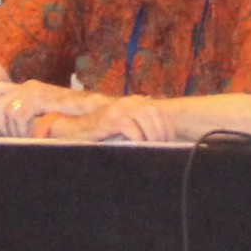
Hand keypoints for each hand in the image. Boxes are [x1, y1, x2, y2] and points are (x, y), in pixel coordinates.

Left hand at [0, 81, 106, 136]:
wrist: (93, 109)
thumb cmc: (72, 116)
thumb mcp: (45, 116)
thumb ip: (30, 118)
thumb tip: (14, 126)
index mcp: (29, 88)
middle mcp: (29, 86)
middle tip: (6, 136)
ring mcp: (34, 90)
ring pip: (7, 110)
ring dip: (12, 128)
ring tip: (23, 138)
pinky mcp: (39, 98)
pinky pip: (19, 115)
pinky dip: (21, 128)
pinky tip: (30, 136)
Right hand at [45, 96, 169, 142]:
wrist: (80, 128)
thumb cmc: (107, 132)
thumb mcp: (128, 125)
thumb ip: (143, 125)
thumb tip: (164, 139)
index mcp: (136, 102)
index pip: (158, 112)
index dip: (166, 128)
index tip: (169, 142)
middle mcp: (129, 102)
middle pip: (154, 114)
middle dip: (161, 132)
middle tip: (161, 148)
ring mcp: (119, 108)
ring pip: (144, 118)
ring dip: (150, 135)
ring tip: (150, 148)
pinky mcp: (111, 118)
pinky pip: (130, 126)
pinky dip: (137, 138)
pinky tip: (137, 146)